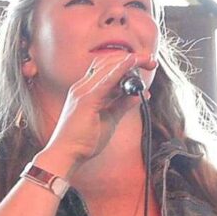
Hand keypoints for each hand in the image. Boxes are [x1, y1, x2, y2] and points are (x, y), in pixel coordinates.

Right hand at [40, 53, 151, 168]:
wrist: (65, 155)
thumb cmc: (83, 141)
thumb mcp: (109, 120)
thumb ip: (122, 105)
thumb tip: (139, 95)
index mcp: (85, 91)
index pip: (105, 68)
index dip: (126, 64)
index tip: (144, 65)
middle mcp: (82, 88)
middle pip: (108, 63)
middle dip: (133, 59)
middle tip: (151, 62)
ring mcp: (83, 92)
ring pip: (108, 67)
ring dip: (131, 62)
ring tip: (148, 61)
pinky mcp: (87, 100)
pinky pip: (106, 80)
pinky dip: (120, 69)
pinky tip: (132, 62)